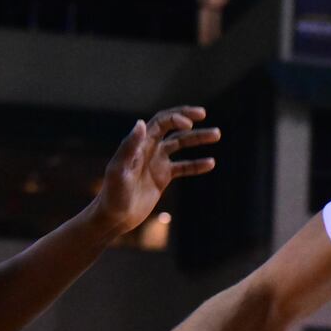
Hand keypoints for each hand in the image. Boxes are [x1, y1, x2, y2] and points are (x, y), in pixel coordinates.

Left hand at [92, 106, 218, 234]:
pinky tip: (211, 163)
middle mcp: (149, 149)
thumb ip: (129, 147)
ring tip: (217, 134)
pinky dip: (197, 164)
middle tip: (204, 113)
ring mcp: (157, 162)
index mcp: (139, 144)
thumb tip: (141, 123)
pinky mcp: (162, 177)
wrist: (114, 217)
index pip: (160, 123)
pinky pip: (183, 167)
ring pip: (180, 144)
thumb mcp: (119, 170)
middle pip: (171, 128)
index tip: (190, 125)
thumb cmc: (113, 194)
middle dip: (187, 118)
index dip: (176, 119)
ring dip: (197, 138)